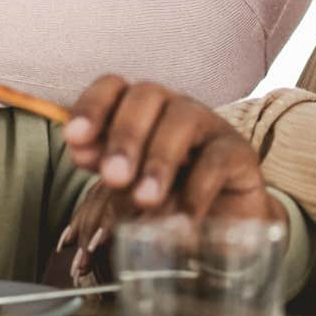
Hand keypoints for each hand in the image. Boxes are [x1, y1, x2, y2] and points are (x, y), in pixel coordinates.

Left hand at [55, 76, 279, 274]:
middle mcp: (173, 107)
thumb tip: (83, 152)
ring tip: (145, 200)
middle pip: (146, 96)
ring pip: (182, 120)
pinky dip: (198, 187)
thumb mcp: (130, 187)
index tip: (74, 139)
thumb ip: (106, 166)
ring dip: (159, 160)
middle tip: (113, 177)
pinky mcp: (240, 154)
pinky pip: (219, 158)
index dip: (92, 107)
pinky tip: (184, 216)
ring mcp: (209, 126)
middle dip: (125, 137)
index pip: (112, 87)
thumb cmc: (167, 199)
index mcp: (138, 110)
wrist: (222, 227)